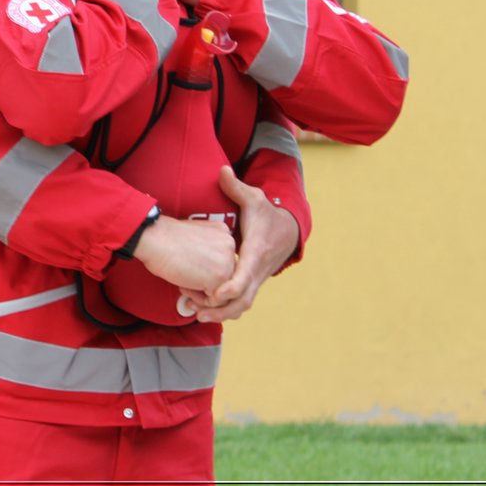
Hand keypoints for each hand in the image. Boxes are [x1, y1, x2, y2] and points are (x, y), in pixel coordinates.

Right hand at [131, 214, 235, 296]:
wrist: (154, 239)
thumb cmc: (164, 239)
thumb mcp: (193, 240)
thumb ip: (207, 252)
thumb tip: (208, 272)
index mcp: (224, 234)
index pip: (225, 264)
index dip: (208, 273)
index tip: (193, 275)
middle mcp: (230, 246)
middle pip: (227, 279)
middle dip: (207, 287)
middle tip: (188, 287)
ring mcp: (227, 262)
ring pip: (224, 292)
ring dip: (203, 294)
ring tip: (185, 286)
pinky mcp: (219, 277)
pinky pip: (214, 300)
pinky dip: (198, 299)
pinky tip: (184, 287)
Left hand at [183, 165, 301, 322]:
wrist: (288, 231)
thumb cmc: (267, 214)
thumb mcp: (254, 198)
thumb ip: (236, 187)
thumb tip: (222, 170)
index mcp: (256, 252)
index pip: (245, 276)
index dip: (231, 287)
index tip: (215, 294)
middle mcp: (257, 271)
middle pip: (243, 300)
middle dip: (221, 310)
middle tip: (198, 312)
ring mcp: (256, 280)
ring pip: (242, 306)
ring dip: (221, 313)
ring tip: (197, 315)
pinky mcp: (252, 284)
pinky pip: (240, 303)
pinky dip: (225, 309)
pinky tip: (205, 310)